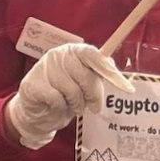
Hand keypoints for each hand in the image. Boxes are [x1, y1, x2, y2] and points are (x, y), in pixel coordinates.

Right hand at [6, 43, 130, 148]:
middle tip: (93, 107)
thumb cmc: (63, 93)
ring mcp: (43, 68)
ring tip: (70, 105)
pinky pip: (57, 99)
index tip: (127, 89)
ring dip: (75, 104)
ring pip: (72, 91)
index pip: (94, 56)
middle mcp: (57, 55)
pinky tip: (55, 106)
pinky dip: (60, 108)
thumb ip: (96, 72)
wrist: (35, 110)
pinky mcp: (33, 84)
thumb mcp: (82, 82)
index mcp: (73, 51)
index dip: (109, 71)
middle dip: (92, 95)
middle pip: (86, 76)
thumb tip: (111, 64)